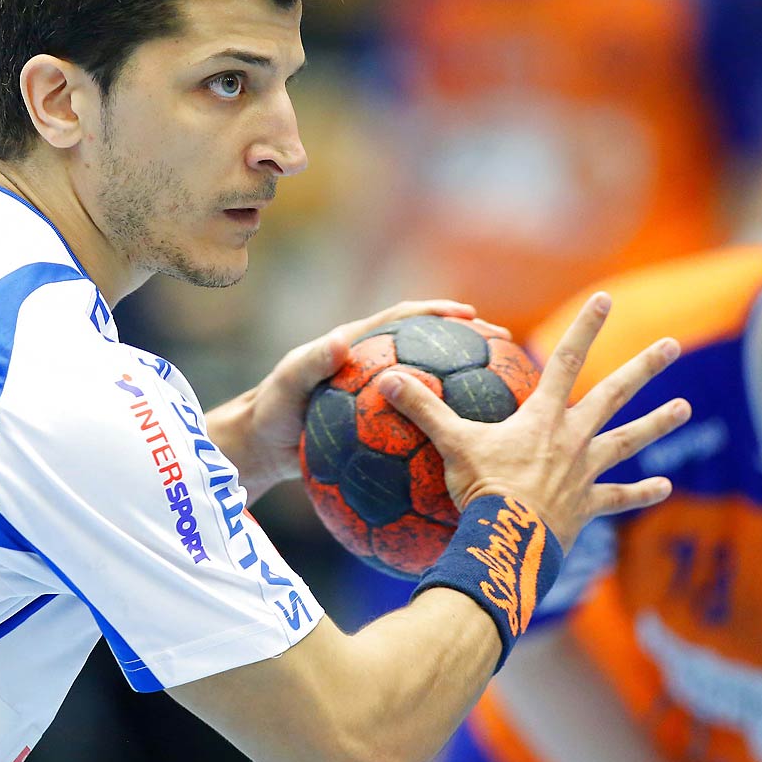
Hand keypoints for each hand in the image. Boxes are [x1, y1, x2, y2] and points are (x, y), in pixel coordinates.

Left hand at [209, 299, 509, 494]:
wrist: (259, 449)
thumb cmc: (268, 413)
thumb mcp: (287, 386)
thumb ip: (311, 363)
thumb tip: (340, 340)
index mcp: (355, 346)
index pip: (404, 319)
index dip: (437, 312)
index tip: (472, 316)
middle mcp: (370, 367)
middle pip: (427, 348)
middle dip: (465, 343)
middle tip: (502, 350)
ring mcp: (376, 398)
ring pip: (426, 387)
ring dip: (459, 387)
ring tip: (498, 397)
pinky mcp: (376, 427)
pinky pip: (414, 424)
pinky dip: (438, 429)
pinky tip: (464, 448)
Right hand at [380, 292, 684, 551]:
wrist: (510, 541)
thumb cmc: (481, 489)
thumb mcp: (449, 443)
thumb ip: (422, 408)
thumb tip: (386, 376)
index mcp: (543, 417)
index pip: (566, 359)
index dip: (586, 327)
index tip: (607, 298)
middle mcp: (573, 438)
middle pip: (613, 394)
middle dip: (643, 367)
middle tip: (672, 345)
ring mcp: (585, 472)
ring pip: (627, 441)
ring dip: (658, 422)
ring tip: (685, 407)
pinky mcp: (588, 506)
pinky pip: (620, 497)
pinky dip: (642, 492)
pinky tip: (665, 486)